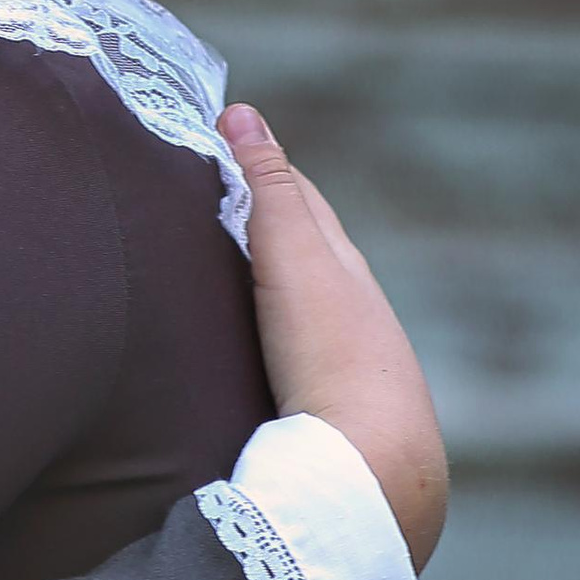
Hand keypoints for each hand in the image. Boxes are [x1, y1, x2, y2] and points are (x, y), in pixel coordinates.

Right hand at [222, 103, 449, 569]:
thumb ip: (267, 189)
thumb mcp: (294, 257)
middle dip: (265, 229)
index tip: (218, 147)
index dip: (261, 171)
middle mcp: (354, 315)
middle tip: (207, 208)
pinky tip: (245, 363)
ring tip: (218, 287)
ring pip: (303, 316)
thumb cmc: (334, 353)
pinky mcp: (330, 420)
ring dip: (267, 295)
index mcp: (344, 270)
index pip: (303, 202)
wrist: (372, 466)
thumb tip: (241, 113)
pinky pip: (295, 364)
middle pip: (307, 258)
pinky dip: (269, 345)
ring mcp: (345, 371)